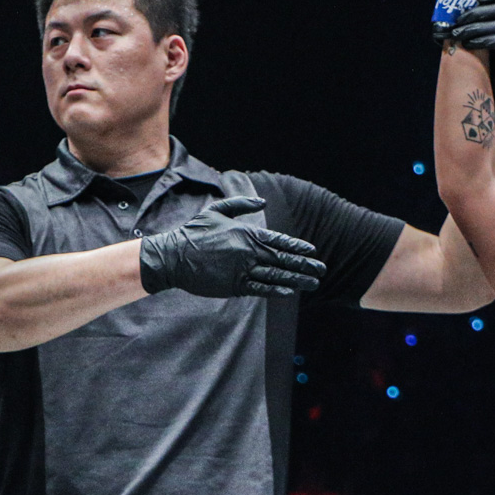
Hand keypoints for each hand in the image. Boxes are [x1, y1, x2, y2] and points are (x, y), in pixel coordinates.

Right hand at [138, 197, 324, 298]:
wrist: (173, 256)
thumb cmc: (193, 232)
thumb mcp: (217, 210)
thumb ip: (241, 204)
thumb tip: (262, 202)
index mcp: (246, 233)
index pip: (278, 240)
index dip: (297, 246)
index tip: (312, 251)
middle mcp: (248, 251)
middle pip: (282, 259)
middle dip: (304, 265)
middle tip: (321, 269)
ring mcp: (242, 270)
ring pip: (276, 275)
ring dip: (297, 279)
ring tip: (313, 283)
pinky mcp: (233, 286)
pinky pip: (260, 288)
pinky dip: (276, 290)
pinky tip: (289, 292)